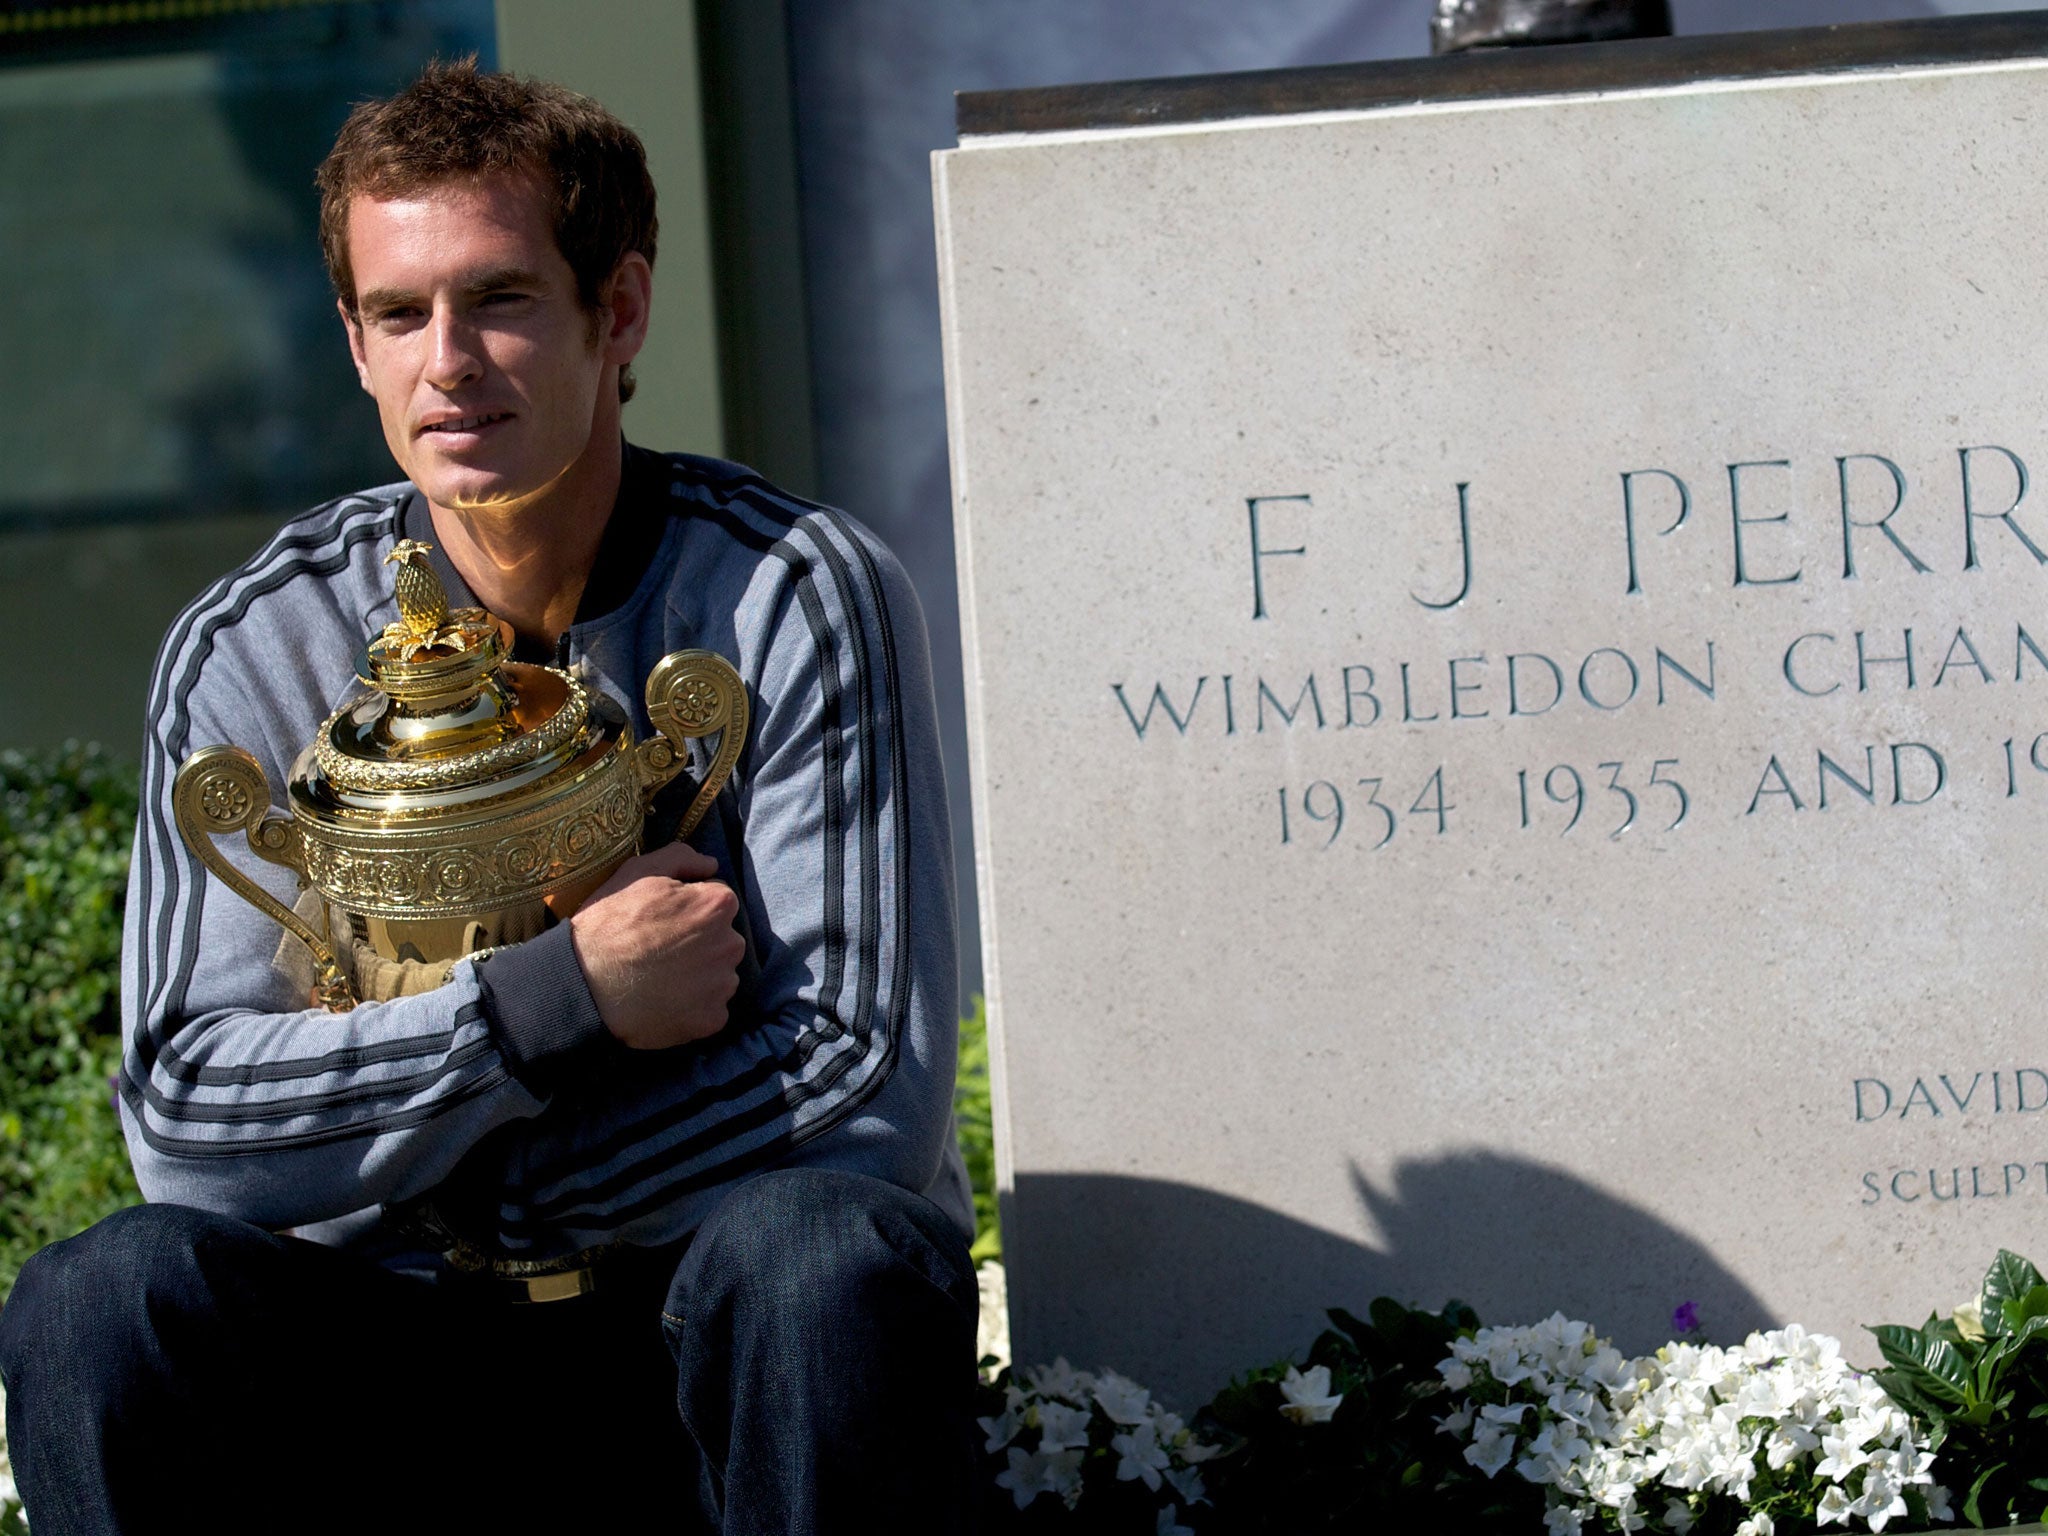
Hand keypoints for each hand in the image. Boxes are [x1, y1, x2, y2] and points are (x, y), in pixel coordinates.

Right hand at [569, 843, 744, 1049]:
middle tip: (660, 950)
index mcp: (717, 906)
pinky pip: (711, 1008)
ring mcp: (722, 985)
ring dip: (699, 974)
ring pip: (719, 974)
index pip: (718, 901)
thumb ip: (681, 858)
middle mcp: (730, 945)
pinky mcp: (711, 1019)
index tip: (664, 920)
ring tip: (660, 976)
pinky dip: (693, 1007)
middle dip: (699, 941)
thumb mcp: (637, 873)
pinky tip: (664, 1000)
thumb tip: (711, 864)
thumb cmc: (608, 924)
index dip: (689, 908)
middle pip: (722, 939)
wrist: (583, 984)